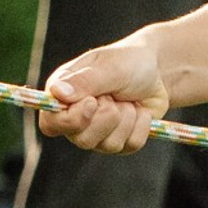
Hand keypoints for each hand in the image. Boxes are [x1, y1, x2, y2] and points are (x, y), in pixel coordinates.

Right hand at [38, 35, 169, 151]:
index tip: (92, 103)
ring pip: (108, 145)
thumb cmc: (127, 62)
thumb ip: (84, 81)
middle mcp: (76, 117)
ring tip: (128, 100)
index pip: (51, 123)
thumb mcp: (109, 67)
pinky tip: (140, 110)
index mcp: (63, 95)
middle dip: (107, 116)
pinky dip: (141, 125)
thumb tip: (57, 93)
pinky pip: (129, 145)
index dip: (71, 120)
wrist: (157, 71)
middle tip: (114, 95)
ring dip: (126, 118)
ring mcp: (98, 133)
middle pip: (82, 139)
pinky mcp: (119, 141)